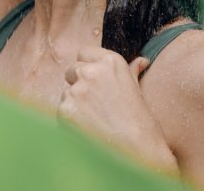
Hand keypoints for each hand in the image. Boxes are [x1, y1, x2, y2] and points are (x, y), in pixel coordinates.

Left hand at [58, 47, 178, 174]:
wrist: (137, 149)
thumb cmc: (141, 121)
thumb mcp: (137, 89)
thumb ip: (132, 71)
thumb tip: (141, 61)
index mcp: (111, 61)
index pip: (84, 53)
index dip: (87, 67)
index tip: (94, 81)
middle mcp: (91, 71)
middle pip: (72, 71)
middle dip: (78, 84)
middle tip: (95, 104)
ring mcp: (77, 90)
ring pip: (66, 92)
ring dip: (74, 104)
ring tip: (94, 120)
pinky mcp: (65, 109)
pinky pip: (62, 110)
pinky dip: (70, 120)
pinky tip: (87, 129)